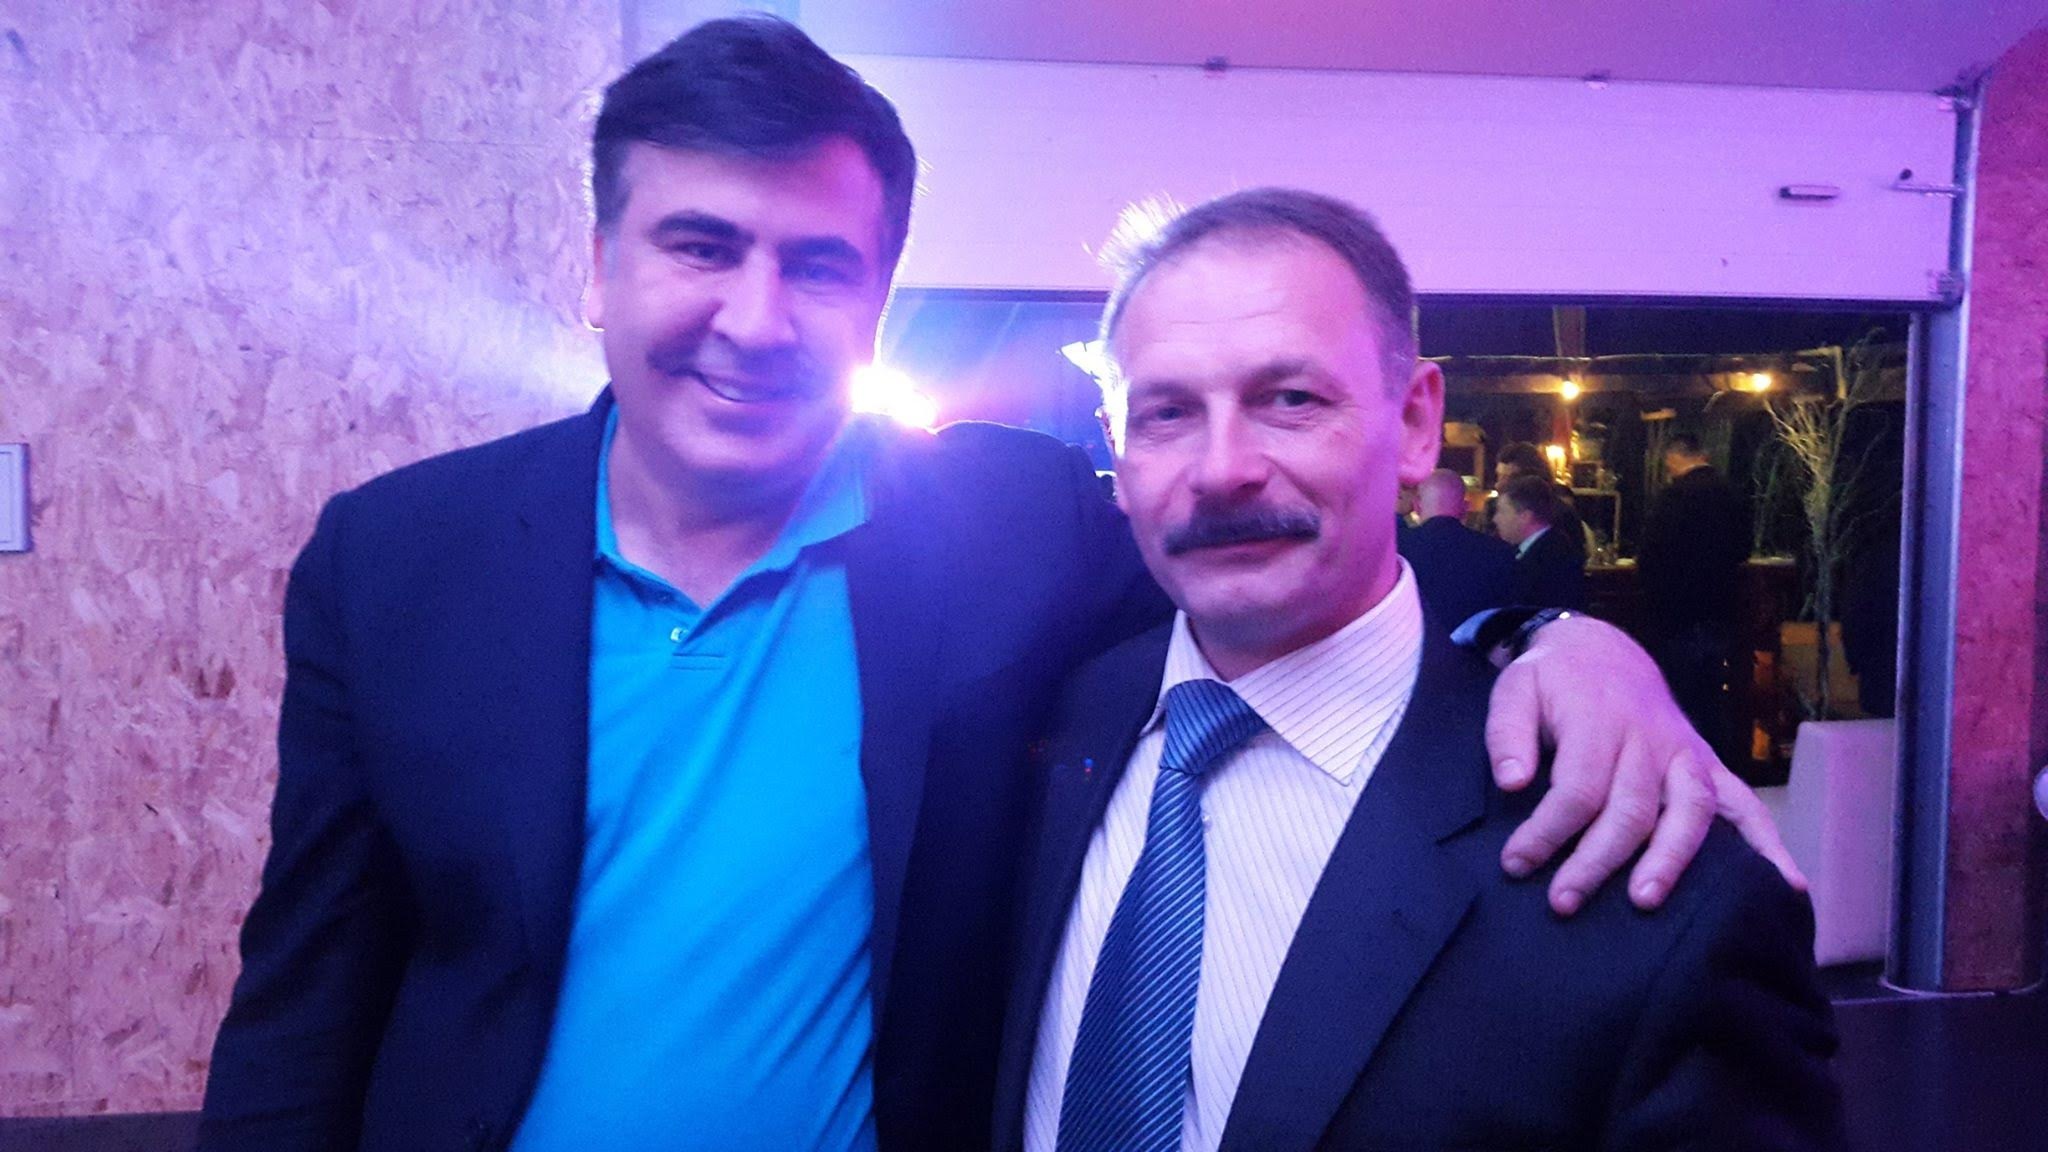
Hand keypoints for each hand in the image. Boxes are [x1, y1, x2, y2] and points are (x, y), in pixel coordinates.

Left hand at [1483, 614, 1805, 914]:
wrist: (1603, 650)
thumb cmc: (1554, 681)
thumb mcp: (1514, 688)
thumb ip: (1507, 733)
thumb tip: (1510, 783)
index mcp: (1599, 721)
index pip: (1578, 788)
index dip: (1547, 831)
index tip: (1516, 863)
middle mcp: (1650, 740)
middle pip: (1631, 809)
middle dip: (1597, 860)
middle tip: (1563, 901)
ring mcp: (1686, 754)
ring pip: (1689, 811)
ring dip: (1669, 860)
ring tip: (1644, 902)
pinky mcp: (1709, 766)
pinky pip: (1746, 805)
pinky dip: (1770, 844)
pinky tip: (1786, 886)